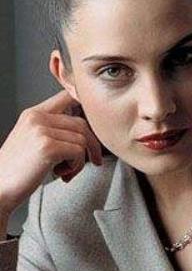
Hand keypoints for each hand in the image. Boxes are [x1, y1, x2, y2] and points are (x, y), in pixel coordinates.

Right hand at [0, 90, 102, 216]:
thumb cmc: (18, 171)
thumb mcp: (33, 140)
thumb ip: (54, 129)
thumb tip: (86, 130)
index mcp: (33, 113)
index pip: (67, 96)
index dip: (86, 109)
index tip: (93, 129)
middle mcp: (37, 118)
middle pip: (82, 123)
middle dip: (91, 145)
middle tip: (92, 161)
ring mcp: (41, 131)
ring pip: (82, 139)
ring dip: (80, 161)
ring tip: (66, 171)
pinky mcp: (47, 147)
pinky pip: (79, 152)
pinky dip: (75, 167)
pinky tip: (60, 174)